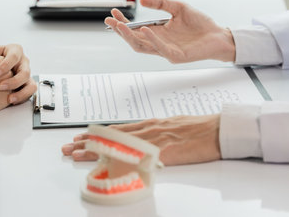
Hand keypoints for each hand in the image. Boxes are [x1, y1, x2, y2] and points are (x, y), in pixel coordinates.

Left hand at [0, 44, 36, 103]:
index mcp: (15, 50)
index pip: (14, 56)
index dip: (6, 65)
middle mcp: (23, 62)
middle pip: (25, 72)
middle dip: (14, 81)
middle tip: (0, 87)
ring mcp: (25, 74)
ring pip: (31, 84)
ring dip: (22, 93)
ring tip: (9, 99)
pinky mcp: (25, 85)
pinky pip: (29, 93)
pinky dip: (22, 98)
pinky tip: (11, 101)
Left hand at [61, 114, 220, 165]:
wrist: (218, 130)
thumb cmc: (199, 129)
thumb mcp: (173, 127)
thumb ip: (156, 133)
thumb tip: (142, 141)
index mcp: (150, 124)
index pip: (117, 129)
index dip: (97, 134)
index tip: (81, 136)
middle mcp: (147, 129)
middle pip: (111, 136)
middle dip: (88, 141)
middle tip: (69, 146)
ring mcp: (153, 140)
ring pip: (116, 144)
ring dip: (94, 149)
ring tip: (76, 153)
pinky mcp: (162, 152)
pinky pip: (135, 156)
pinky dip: (119, 159)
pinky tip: (106, 164)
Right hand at [105, 0, 235, 63]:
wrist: (218, 35)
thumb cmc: (200, 24)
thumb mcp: (178, 8)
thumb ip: (161, 4)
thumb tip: (142, 0)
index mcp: (158, 33)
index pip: (135, 29)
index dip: (123, 22)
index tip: (114, 12)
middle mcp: (159, 43)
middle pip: (134, 39)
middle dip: (120, 31)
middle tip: (110, 21)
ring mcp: (166, 51)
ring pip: (142, 47)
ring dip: (130, 37)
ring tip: (121, 26)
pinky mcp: (176, 56)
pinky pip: (160, 49)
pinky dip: (151, 39)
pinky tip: (144, 29)